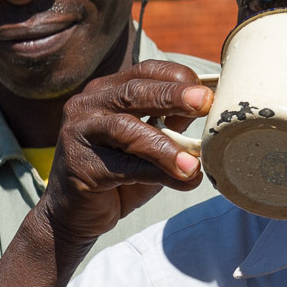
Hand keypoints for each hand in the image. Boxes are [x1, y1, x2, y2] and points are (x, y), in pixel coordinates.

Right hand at [38, 61, 211, 249]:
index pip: (146, 71)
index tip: (209, 92)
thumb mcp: (151, 144)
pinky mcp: (79, 166)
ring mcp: (79, 133)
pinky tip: (183, 181)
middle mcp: (88, 105)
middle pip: (134, 92)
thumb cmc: (119, 174)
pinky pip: (124, 167)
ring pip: (126, 129)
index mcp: (107, 91)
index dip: (178, 77)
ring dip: (165, 146)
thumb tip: (210, 109)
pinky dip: (158, 174)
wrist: (77, 214)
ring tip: (194, 162)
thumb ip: (172, 124)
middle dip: (173, 96)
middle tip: (205, 102)